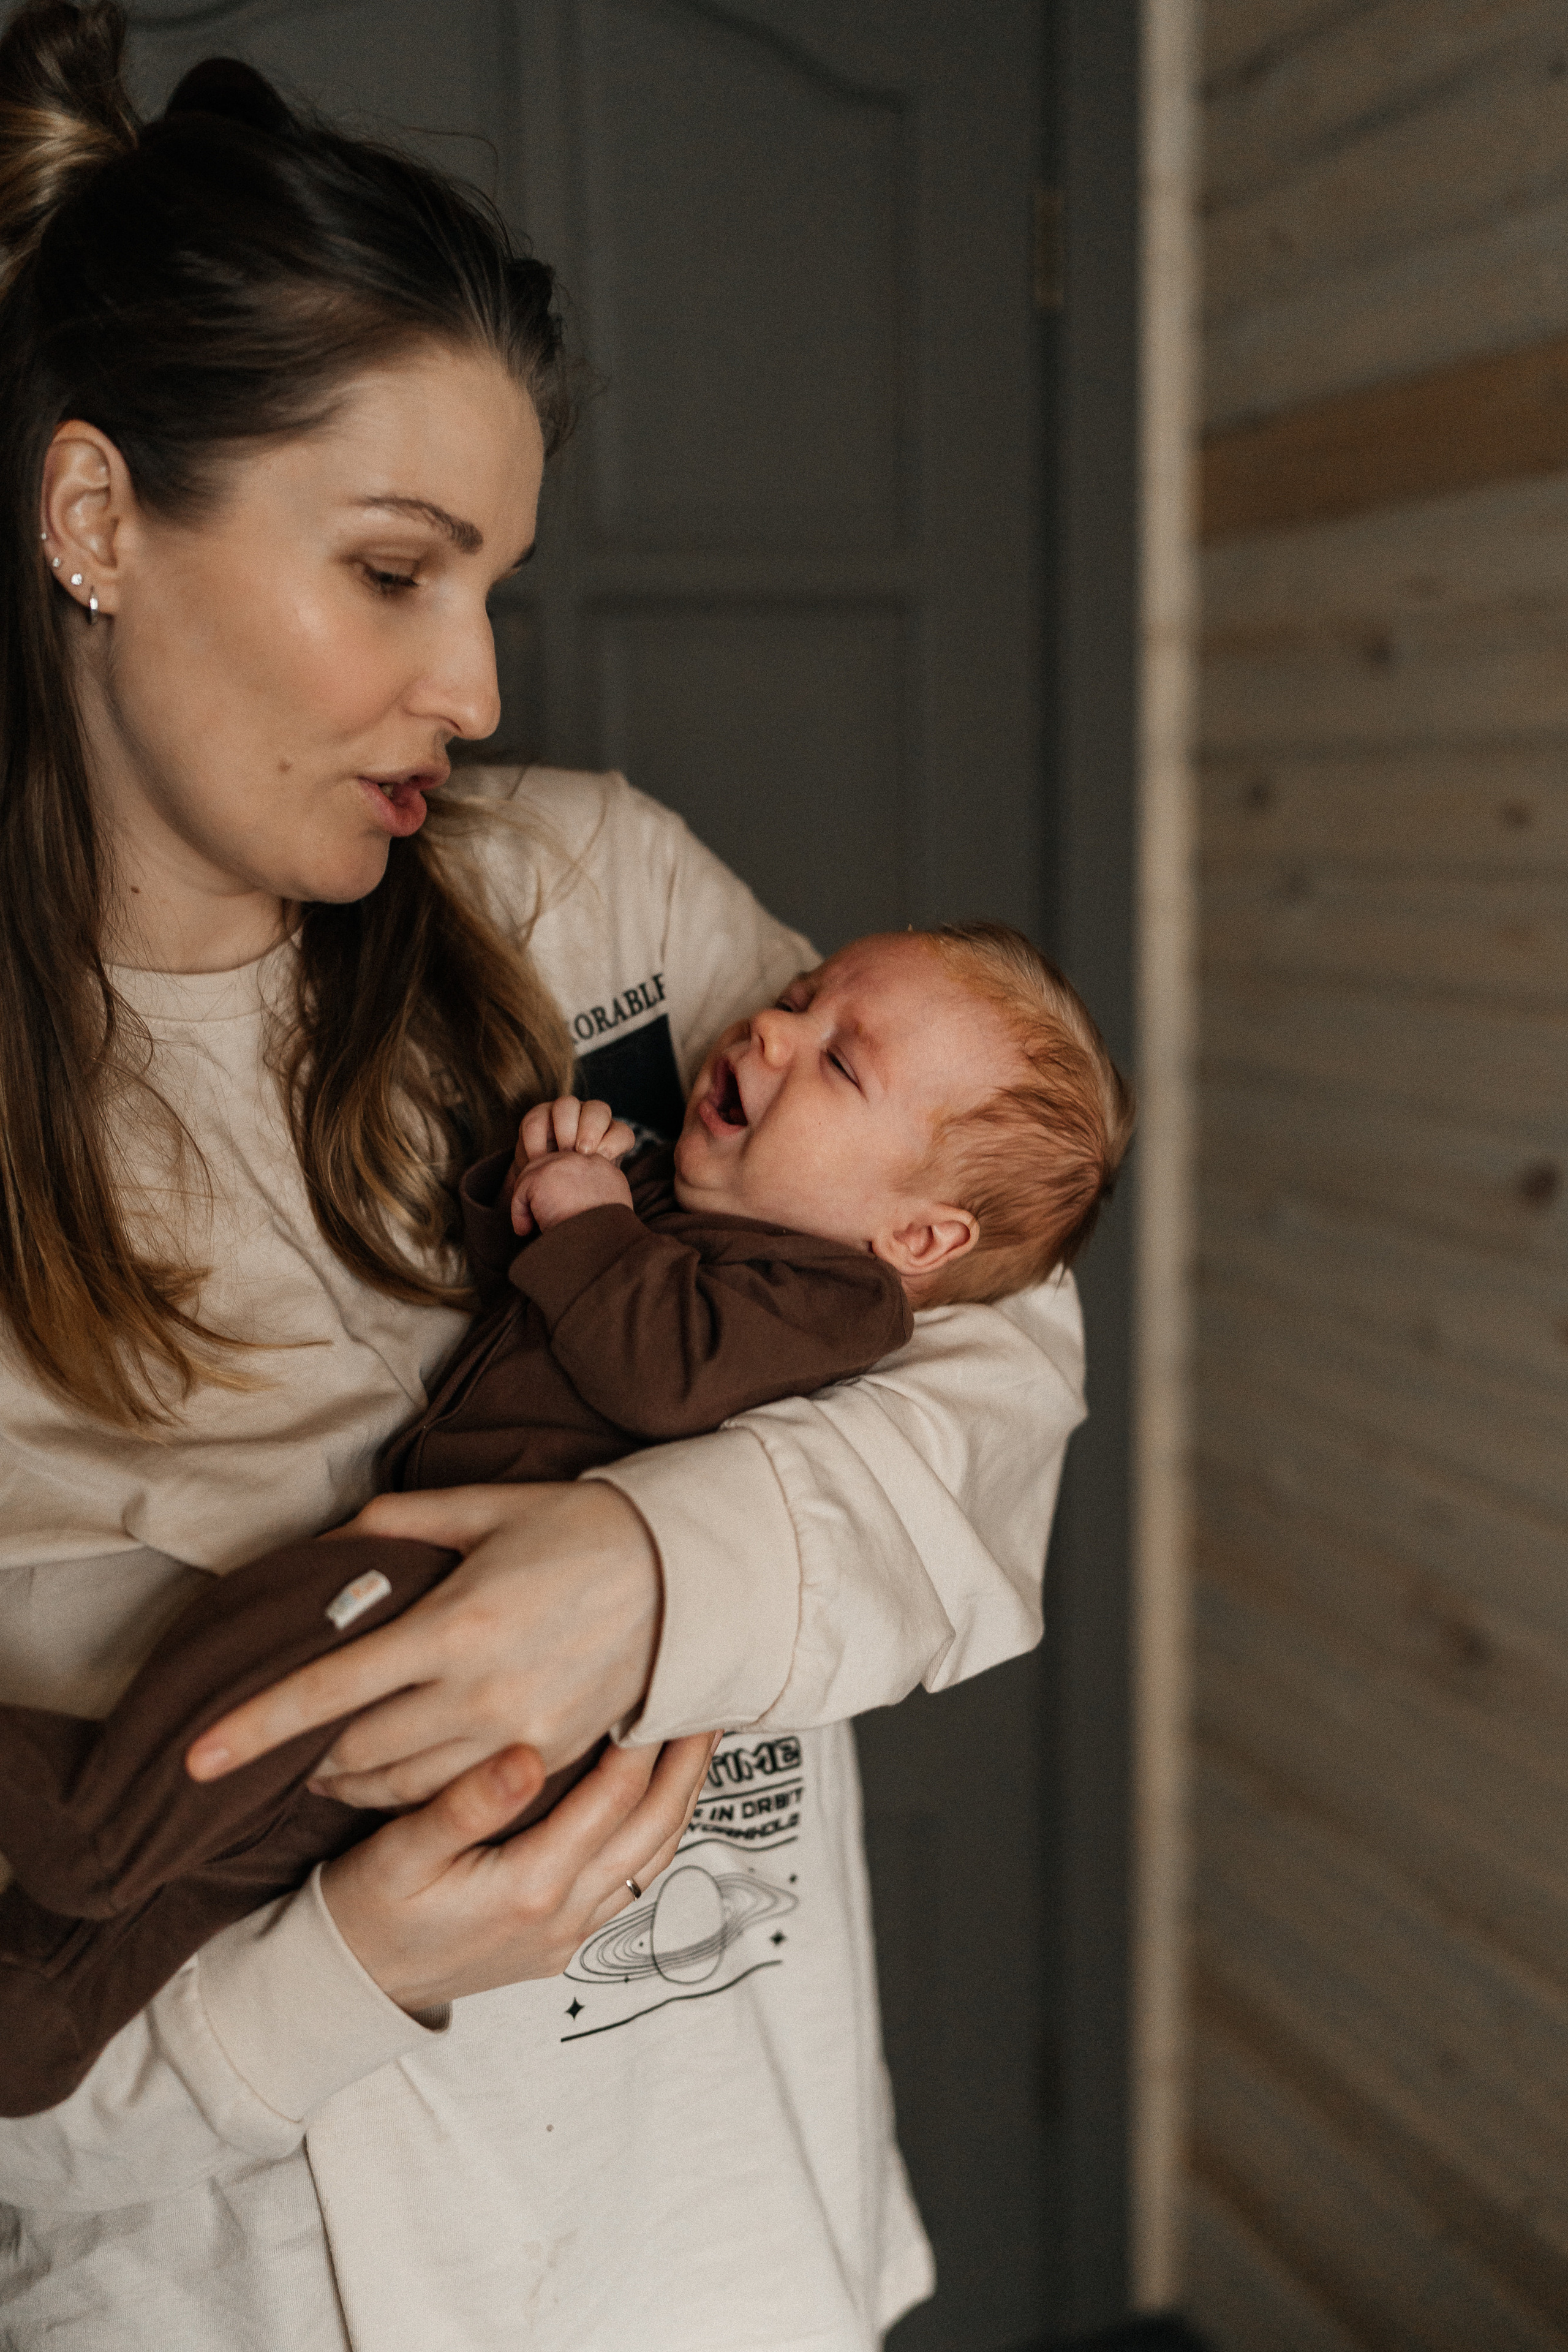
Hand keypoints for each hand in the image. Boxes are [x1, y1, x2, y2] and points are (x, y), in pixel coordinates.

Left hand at [187, 1484, 661, 1802]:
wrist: (688, 1576)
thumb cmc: (585, 1529)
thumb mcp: (487, 1507)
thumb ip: (397, 1522)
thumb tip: (329, 1544)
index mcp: (455, 1625)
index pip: (330, 1689)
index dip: (256, 1726)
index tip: (198, 1756)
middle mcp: (481, 1692)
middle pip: (356, 1752)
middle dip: (304, 1759)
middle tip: (281, 1751)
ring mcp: (518, 1735)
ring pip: (403, 1786)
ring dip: (353, 1781)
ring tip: (331, 1765)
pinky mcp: (550, 1757)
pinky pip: (461, 1793)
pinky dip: (416, 1790)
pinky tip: (404, 1769)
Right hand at [321, 1732, 719, 2012]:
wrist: (351, 1987)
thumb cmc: (366, 1909)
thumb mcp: (398, 1853)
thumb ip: (465, 1805)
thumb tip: (528, 1752)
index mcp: (530, 1887)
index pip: (613, 1796)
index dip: (646, 1736)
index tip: (666, 1682)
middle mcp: (564, 1916)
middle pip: (654, 1829)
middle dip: (687, 1765)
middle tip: (712, 1702)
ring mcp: (569, 1935)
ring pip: (653, 1859)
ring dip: (681, 1799)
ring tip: (698, 1741)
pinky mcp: (562, 1942)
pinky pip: (631, 1882)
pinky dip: (655, 1833)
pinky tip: (657, 1796)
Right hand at [505, 1096, 634, 1232]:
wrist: (545, 1188)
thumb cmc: (574, 1193)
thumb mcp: (590, 1192)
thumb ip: (598, 1189)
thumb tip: (605, 1203)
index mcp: (610, 1137)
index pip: (622, 1132)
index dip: (614, 1143)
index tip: (603, 1159)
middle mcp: (589, 1119)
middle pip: (598, 1110)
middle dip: (590, 1129)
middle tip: (582, 1153)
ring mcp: (564, 1114)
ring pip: (567, 1105)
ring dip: (564, 1128)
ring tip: (559, 1154)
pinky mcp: (538, 1116)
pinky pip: (536, 1119)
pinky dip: (536, 1139)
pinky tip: (537, 1159)